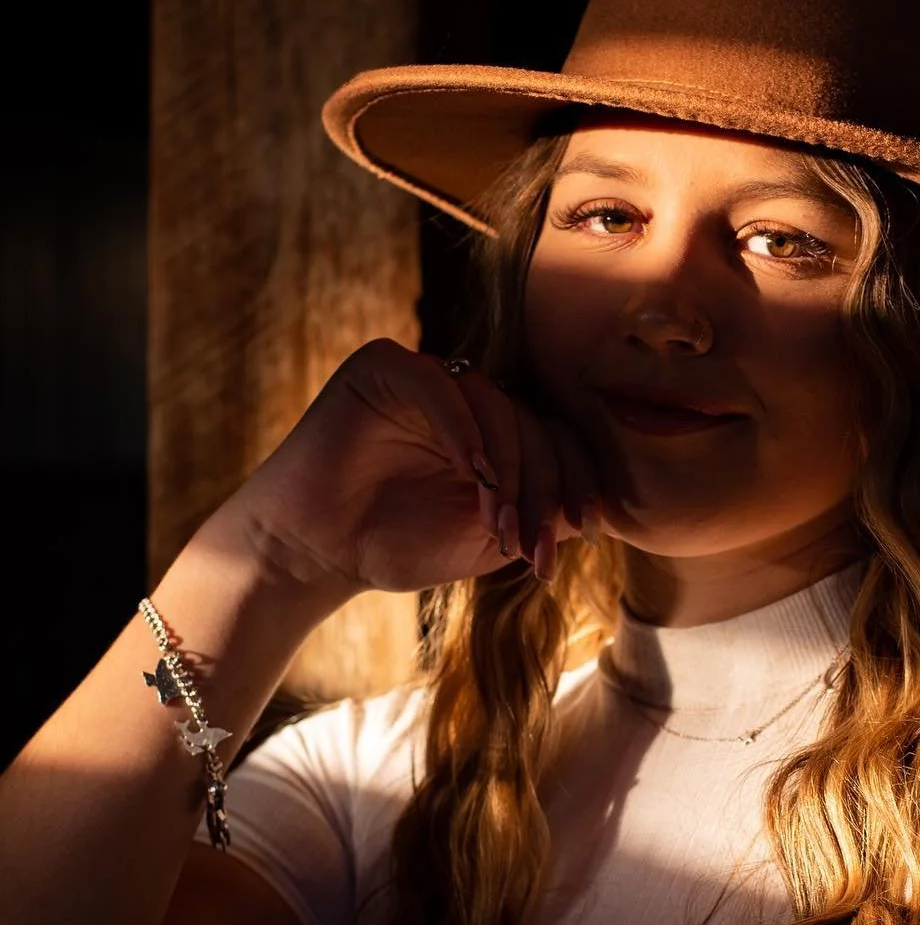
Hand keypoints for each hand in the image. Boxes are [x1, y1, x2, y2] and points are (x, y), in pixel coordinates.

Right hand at [222, 338, 602, 596]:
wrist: (315, 555)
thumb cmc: (398, 546)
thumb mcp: (489, 539)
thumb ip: (543, 517)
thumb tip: (599, 505)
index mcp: (494, 431)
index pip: (556, 436)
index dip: (577, 480)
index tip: (587, 528)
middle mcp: (465, 397)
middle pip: (533, 422)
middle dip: (543, 485)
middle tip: (532, 542)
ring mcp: (425, 378)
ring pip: (495, 403)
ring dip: (507, 468)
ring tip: (499, 523)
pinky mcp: (381, 368)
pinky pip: (437, 384)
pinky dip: (463, 430)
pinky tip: (473, 476)